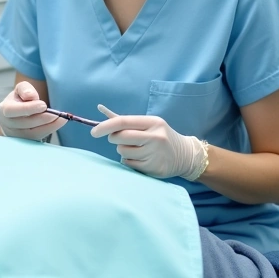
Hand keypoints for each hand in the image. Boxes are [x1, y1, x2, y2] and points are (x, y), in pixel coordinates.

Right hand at [0, 82, 63, 140]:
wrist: (17, 114)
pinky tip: (59, 122)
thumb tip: (31, 96)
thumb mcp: (20, 89)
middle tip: (57, 113)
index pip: (12, 110)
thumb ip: (25, 89)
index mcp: (3, 109)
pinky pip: (38, 138)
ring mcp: (16, 135)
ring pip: (32, 133)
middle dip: (42, 119)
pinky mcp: (25, 141)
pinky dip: (50, 130)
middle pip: (24, 124)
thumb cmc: (19, 100)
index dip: (28, 109)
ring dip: (49, 126)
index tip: (43, 105)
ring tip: (62, 118)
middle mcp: (7, 124)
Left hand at [90, 104, 205, 179]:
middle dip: (114, 139)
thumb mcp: (148, 124)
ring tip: (136, 149)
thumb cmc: (159, 136)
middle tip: (118, 140)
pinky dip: (130, 161)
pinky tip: (141, 159)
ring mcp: (155, 154)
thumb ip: (125, 120)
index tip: (93, 132)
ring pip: (123, 152)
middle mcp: (155, 137)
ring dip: (123, 151)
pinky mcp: (153, 168)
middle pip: (121, 138)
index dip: (105, 126)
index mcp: (153, 122)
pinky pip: (128, 164)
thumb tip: (100, 109)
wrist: (185, 155)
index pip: (123, 122)